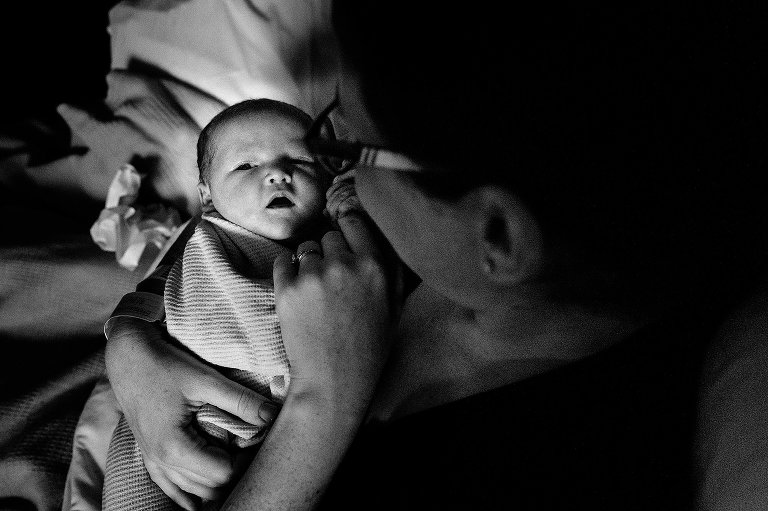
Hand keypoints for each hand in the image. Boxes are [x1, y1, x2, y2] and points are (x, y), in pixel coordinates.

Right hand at [105, 317, 278, 509]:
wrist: (127, 356)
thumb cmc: (164, 365)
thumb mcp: (206, 380)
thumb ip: (241, 400)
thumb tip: (273, 415)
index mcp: (174, 447)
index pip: (223, 474)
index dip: (246, 459)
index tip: (258, 438)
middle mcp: (161, 461)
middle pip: (210, 488)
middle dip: (235, 471)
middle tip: (251, 446)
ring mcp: (153, 461)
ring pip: (193, 492)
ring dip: (216, 482)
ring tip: (236, 458)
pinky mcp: (150, 455)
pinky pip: (171, 488)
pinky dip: (189, 494)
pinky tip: (199, 502)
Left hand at [273, 212, 401, 415]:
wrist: (334, 381)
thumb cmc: (369, 348)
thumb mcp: (395, 307)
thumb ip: (391, 268)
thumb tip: (380, 234)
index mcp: (374, 266)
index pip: (353, 221)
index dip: (348, 230)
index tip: (345, 243)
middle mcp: (343, 264)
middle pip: (329, 236)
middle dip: (330, 252)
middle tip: (333, 281)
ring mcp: (312, 275)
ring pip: (306, 249)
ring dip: (309, 263)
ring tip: (316, 293)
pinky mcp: (286, 288)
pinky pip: (282, 262)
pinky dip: (287, 272)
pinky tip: (298, 295)